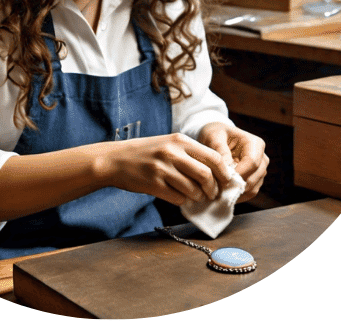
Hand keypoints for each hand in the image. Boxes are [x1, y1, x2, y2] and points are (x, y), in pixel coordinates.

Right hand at [95, 133, 233, 206]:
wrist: (115, 159)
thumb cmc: (145, 152)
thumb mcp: (168, 144)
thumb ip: (190, 154)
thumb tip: (216, 172)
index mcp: (180, 140)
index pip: (213, 157)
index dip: (223, 172)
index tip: (225, 181)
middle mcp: (172, 153)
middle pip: (206, 175)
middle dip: (213, 188)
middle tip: (212, 194)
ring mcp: (162, 169)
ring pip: (193, 189)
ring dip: (198, 196)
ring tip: (196, 196)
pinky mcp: (153, 184)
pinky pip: (177, 198)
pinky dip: (183, 200)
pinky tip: (180, 197)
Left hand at [197, 122, 267, 202]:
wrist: (216, 139)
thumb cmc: (215, 134)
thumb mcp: (213, 137)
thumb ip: (220, 150)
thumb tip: (227, 169)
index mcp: (255, 144)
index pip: (252, 163)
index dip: (238, 173)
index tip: (221, 179)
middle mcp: (262, 158)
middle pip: (254, 178)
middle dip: (236, 185)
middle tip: (217, 188)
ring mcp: (260, 170)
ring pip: (253, 188)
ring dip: (236, 192)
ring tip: (219, 191)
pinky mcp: (255, 180)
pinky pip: (249, 193)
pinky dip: (237, 195)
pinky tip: (223, 193)